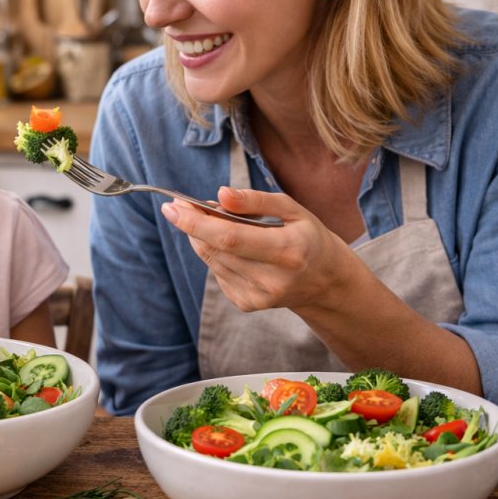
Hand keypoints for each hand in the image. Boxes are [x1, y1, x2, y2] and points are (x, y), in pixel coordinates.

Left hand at [159, 187, 359, 312]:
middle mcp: (273, 279)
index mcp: (288, 250)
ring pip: (212, 260)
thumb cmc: (308, 237)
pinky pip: (218, 273)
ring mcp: (259, 296)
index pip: (230, 238)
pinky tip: (233, 247)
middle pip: (216, 250)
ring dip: (202, 237)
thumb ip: (255, 201)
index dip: (197, 223)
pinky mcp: (248, 304)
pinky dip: (217, 255)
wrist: (325, 282)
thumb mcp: (291, 209)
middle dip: (192, 225)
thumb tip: (220, 194)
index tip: (172, 207)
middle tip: (180, 205)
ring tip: (214, 220)